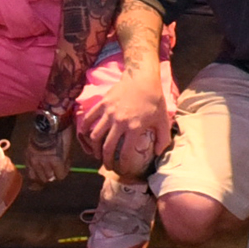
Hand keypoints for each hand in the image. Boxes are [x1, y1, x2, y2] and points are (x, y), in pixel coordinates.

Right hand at [77, 53, 173, 175]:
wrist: (142, 77)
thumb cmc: (154, 99)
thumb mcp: (163, 119)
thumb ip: (163, 138)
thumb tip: (158, 154)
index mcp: (134, 128)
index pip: (126, 153)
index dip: (123, 165)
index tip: (123, 170)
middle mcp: (119, 122)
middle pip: (108, 147)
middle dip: (107, 160)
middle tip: (108, 166)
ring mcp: (109, 113)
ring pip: (96, 136)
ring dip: (95, 148)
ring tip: (97, 153)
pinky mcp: (102, 104)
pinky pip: (89, 119)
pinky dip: (85, 129)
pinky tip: (86, 136)